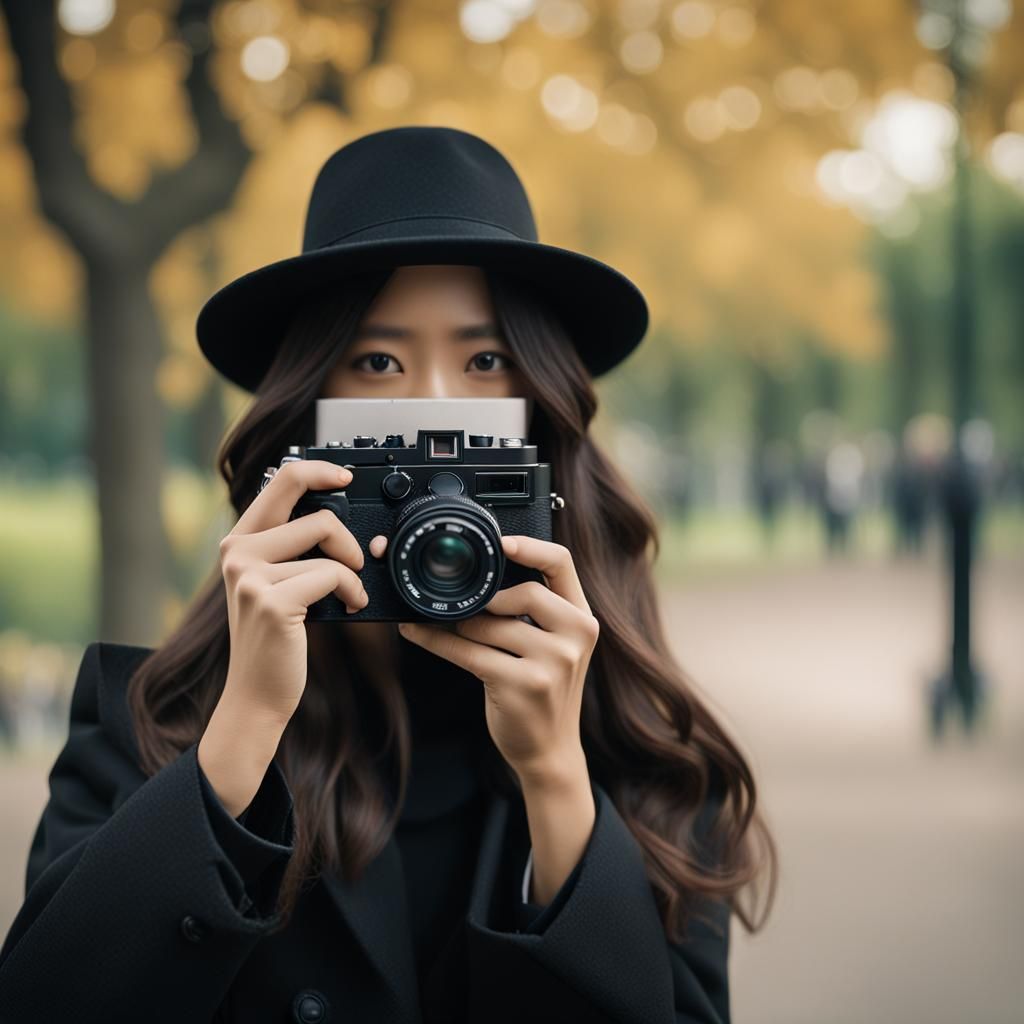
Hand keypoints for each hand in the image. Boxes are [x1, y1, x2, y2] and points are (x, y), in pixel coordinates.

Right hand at [218, 459, 368, 726]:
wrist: (256, 694)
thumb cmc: (275, 638)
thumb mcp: (277, 583)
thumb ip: (296, 548)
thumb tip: (349, 521)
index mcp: (240, 541)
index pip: (280, 479)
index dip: (319, 470)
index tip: (347, 476)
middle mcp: (237, 552)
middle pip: (317, 514)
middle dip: (350, 539)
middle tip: (357, 562)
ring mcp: (250, 576)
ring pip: (330, 549)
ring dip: (353, 574)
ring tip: (349, 594)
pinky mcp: (271, 601)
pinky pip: (334, 576)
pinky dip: (353, 592)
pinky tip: (347, 607)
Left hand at [377, 534, 599, 782]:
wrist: (550, 751)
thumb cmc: (543, 691)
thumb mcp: (555, 646)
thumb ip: (536, 611)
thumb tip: (480, 574)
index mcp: (582, 619)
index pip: (561, 564)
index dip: (530, 546)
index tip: (500, 541)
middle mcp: (575, 637)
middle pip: (523, 592)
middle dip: (486, 600)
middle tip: (466, 608)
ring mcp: (553, 663)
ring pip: (487, 624)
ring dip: (459, 626)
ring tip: (445, 627)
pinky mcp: (523, 685)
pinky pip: (466, 652)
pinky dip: (435, 641)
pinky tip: (418, 633)